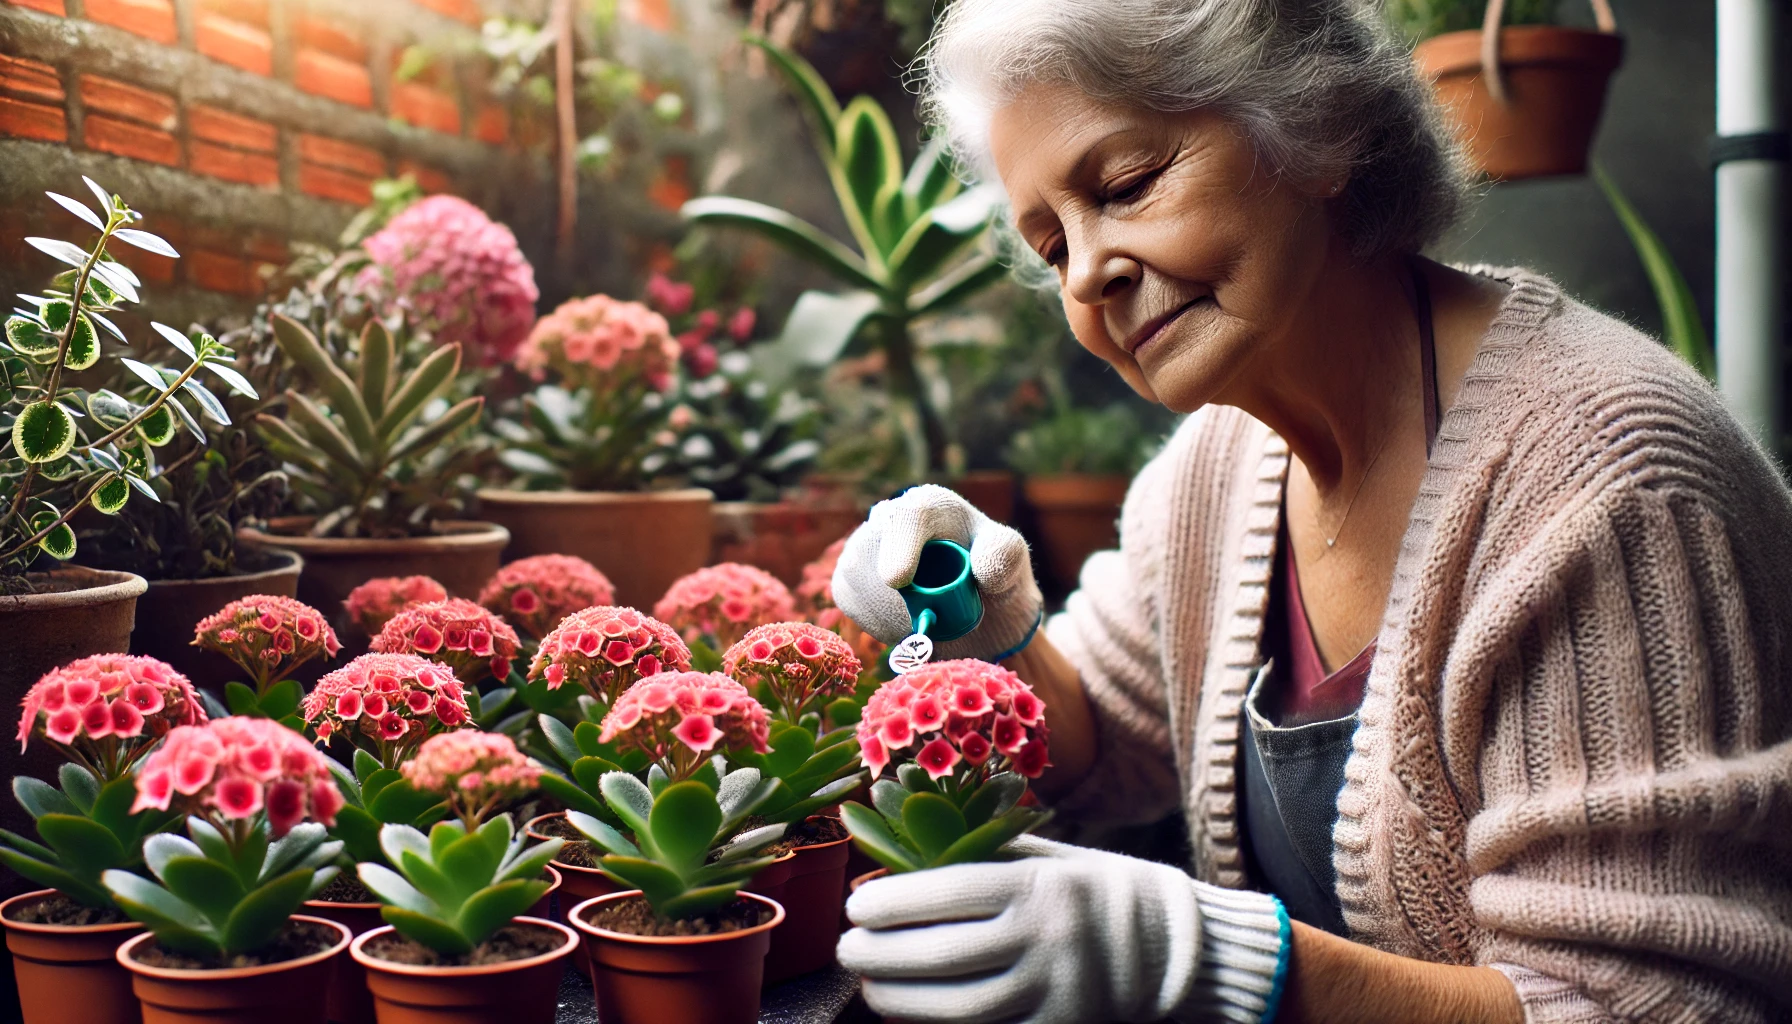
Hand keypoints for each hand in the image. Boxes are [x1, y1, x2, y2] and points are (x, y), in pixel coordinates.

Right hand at [831, 484, 1042, 661]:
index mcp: (930, 505)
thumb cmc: (994, 577)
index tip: (899, 581)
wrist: (976, 615)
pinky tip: (905, 623)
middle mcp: (889, 518)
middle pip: (870, 549)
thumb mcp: (1010, 560)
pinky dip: (877, 622)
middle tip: (931, 619)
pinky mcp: (848, 579)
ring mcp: (862, 548)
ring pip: (855, 578)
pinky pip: (850, 601)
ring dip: (889, 612)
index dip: (899, 546)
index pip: (908, 517)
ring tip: (928, 617)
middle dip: (895, 593)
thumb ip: (1003, 555)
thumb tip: (977, 568)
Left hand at [838, 837, 1288, 1023]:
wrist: (1172, 948)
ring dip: (902, 1000)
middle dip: (882, 956)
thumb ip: (981, 858)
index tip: (855, 906)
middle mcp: (1047, 939)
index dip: (892, 903)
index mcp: (1040, 885)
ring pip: (960, 1010)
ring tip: (871, 985)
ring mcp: (1055, 993)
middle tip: (846, 950)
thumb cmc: (1092, 890)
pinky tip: (913, 1013)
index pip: (948, 893)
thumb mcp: (1046, 858)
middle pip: (944, 957)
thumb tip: (895, 858)